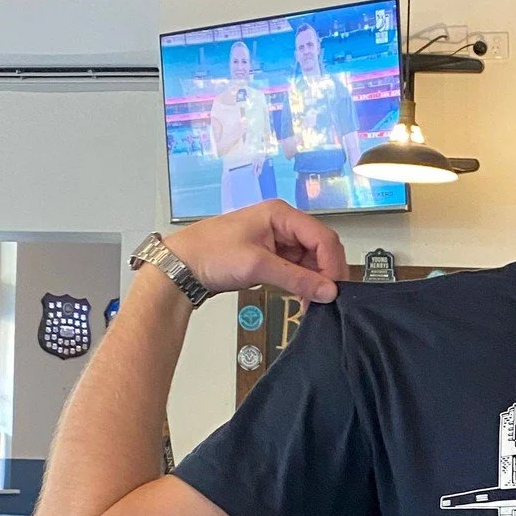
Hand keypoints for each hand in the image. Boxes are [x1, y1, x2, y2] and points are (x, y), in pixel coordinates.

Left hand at [164, 201, 347, 305]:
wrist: (182, 265)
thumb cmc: (210, 254)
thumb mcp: (257, 266)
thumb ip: (296, 279)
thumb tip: (327, 291)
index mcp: (280, 214)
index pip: (322, 237)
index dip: (332, 264)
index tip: (333, 289)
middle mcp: (283, 224)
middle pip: (321, 248)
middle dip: (326, 273)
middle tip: (325, 298)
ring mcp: (278, 240)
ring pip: (312, 260)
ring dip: (315, 281)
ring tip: (311, 301)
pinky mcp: (272, 256)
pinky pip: (298, 268)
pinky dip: (302, 283)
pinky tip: (301, 296)